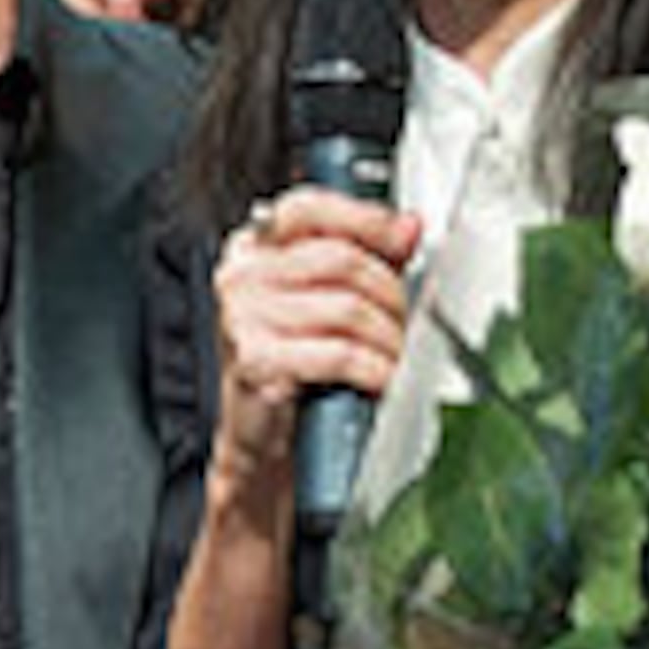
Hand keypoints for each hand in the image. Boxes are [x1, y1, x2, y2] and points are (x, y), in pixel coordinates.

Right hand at [209, 186, 415, 503]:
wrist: (262, 439)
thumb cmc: (295, 367)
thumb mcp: (328, 299)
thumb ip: (368, 256)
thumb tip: (408, 227)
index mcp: (253, 249)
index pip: (307, 208)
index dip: (363, 218)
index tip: (402, 237)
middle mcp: (240, 276)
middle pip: (339, 259)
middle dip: (389, 293)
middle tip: (402, 323)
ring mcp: (242, 318)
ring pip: (347, 308)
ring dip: (387, 338)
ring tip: (392, 357)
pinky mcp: (255, 362)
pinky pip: (339, 353)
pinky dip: (373, 368)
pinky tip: (379, 379)